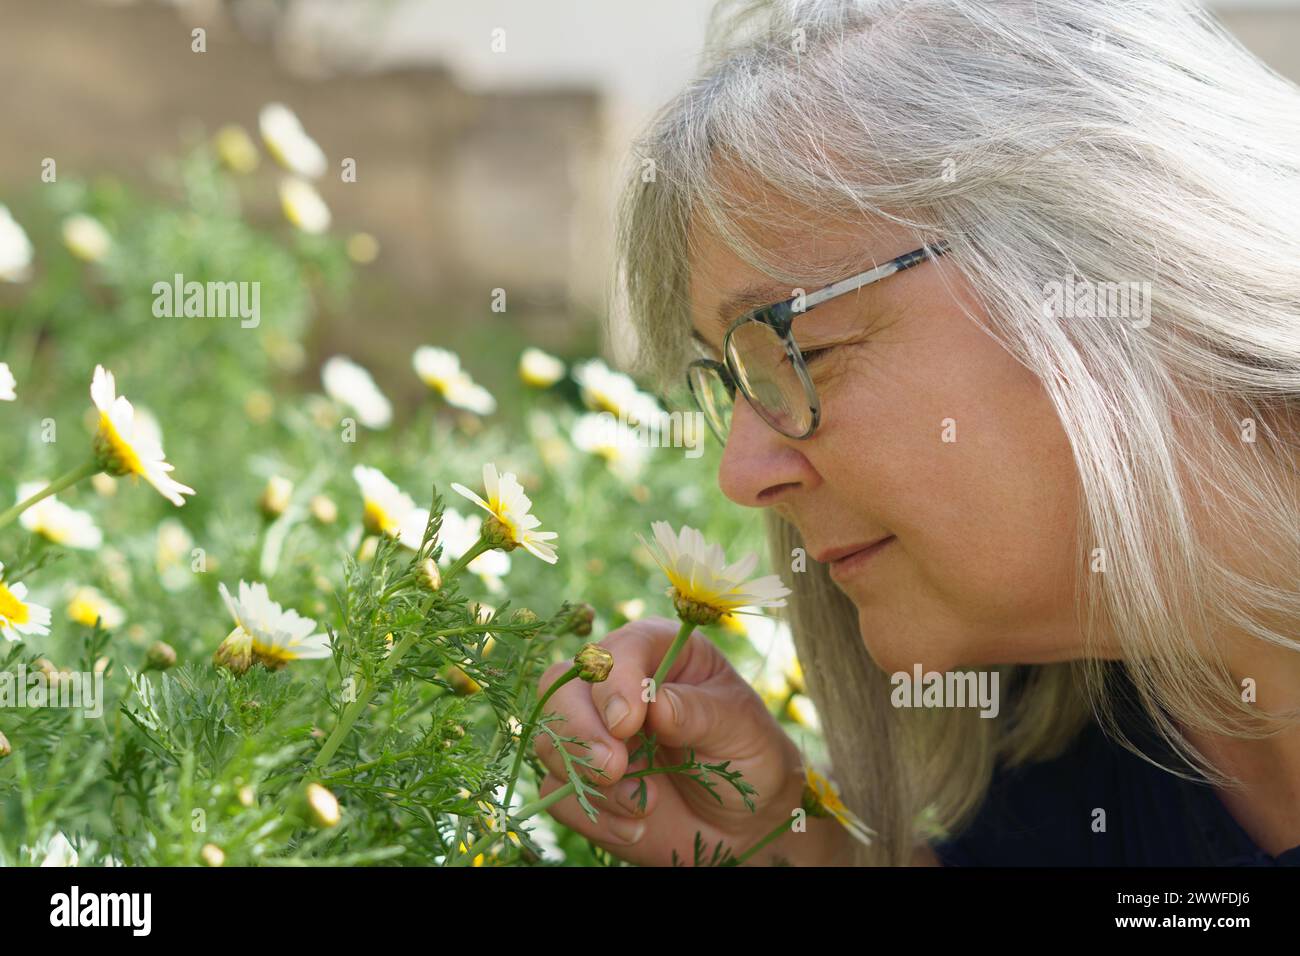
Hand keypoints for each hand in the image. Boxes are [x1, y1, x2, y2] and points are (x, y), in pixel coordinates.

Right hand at [532, 615, 815, 865]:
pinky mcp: (580, 780)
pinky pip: (556, 792)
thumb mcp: (741, 728)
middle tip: (614, 768)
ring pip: (548, 737)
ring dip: (584, 774)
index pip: (617, 649)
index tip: (627, 722)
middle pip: (562, 687)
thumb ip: (699, 712)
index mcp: (656, 653)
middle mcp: (615, 687)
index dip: (614, 681)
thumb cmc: (748, 756)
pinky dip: (592, 814)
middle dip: (580, 728)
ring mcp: (592, 733)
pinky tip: (634, 828)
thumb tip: (655, 703)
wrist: (744, 822)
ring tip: (640, 806)